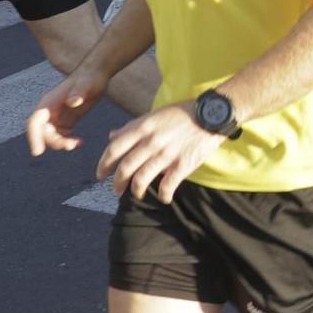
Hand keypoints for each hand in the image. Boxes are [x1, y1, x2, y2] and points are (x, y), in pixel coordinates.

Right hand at [26, 67, 107, 156]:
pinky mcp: (67, 120)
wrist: (96, 74)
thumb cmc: (90, 77)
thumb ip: (79, 92)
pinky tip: (80, 143)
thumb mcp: (87, 84)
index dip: (33, 137)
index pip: (34, 122)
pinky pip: (61, 135)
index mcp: (49, 102)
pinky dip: (68, 141)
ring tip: (76, 144)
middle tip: (70, 146)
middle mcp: (50, 111)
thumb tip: (73, 102)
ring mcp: (57, 116)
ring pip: (51, 136)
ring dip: (60, 143)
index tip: (38, 152)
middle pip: (43, 132)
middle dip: (53, 142)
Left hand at [97, 102, 226, 203]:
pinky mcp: (183, 164)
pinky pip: (167, 186)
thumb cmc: (182, 114)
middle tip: (116, 190)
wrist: (212, 114)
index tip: (100, 175)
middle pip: (125, 168)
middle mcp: (152, 142)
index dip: (103, 164)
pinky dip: (163, 196)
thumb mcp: (154, 115)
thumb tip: (111, 136)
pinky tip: (164, 198)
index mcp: (143, 128)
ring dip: (136, 191)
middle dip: (117, 183)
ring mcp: (167, 154)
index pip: (114, 149)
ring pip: (141, 179)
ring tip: (137, 194)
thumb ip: (132, 127)